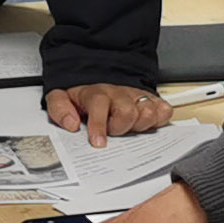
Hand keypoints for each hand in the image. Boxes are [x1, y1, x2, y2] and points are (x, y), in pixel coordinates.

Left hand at [47, 82, 173, 148]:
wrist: (101, 79)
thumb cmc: (84, 98)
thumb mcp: (62, 98)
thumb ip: (59, 109)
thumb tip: (70, 123)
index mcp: (96, 93)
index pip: (99, 104)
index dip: (99, 125)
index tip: (98, 143)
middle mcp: (119, 94)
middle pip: (127, 112)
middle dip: (120, 128)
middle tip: (113, 132)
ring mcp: (136, 97)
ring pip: (148, 111)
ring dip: (140, 125)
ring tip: (129, 128)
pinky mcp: (151, 101)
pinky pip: (164, 110)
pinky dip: (159, 119)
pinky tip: (146, 124)